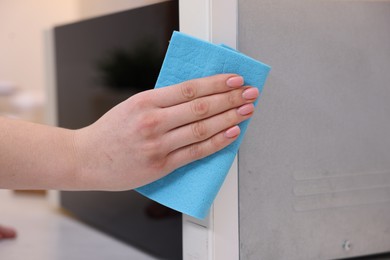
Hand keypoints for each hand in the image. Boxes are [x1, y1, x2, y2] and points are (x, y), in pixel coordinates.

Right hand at [73, 74, 258, 190]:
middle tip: (250, 93)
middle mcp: (153, 121)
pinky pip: (196, 152)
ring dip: (229, 118)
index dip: (217, 84)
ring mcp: (158, 145)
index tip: (236, 80)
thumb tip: (197, 97)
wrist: (86, 159)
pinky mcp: (161, 165)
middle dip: (230, 99)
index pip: (190, 89)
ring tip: (247, 111)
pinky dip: (217, 142)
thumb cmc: (110, 131)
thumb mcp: (132, 105)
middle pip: (201, 107)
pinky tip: (232, 133)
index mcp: (146, 101)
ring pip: (202, 128)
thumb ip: (162, 102)